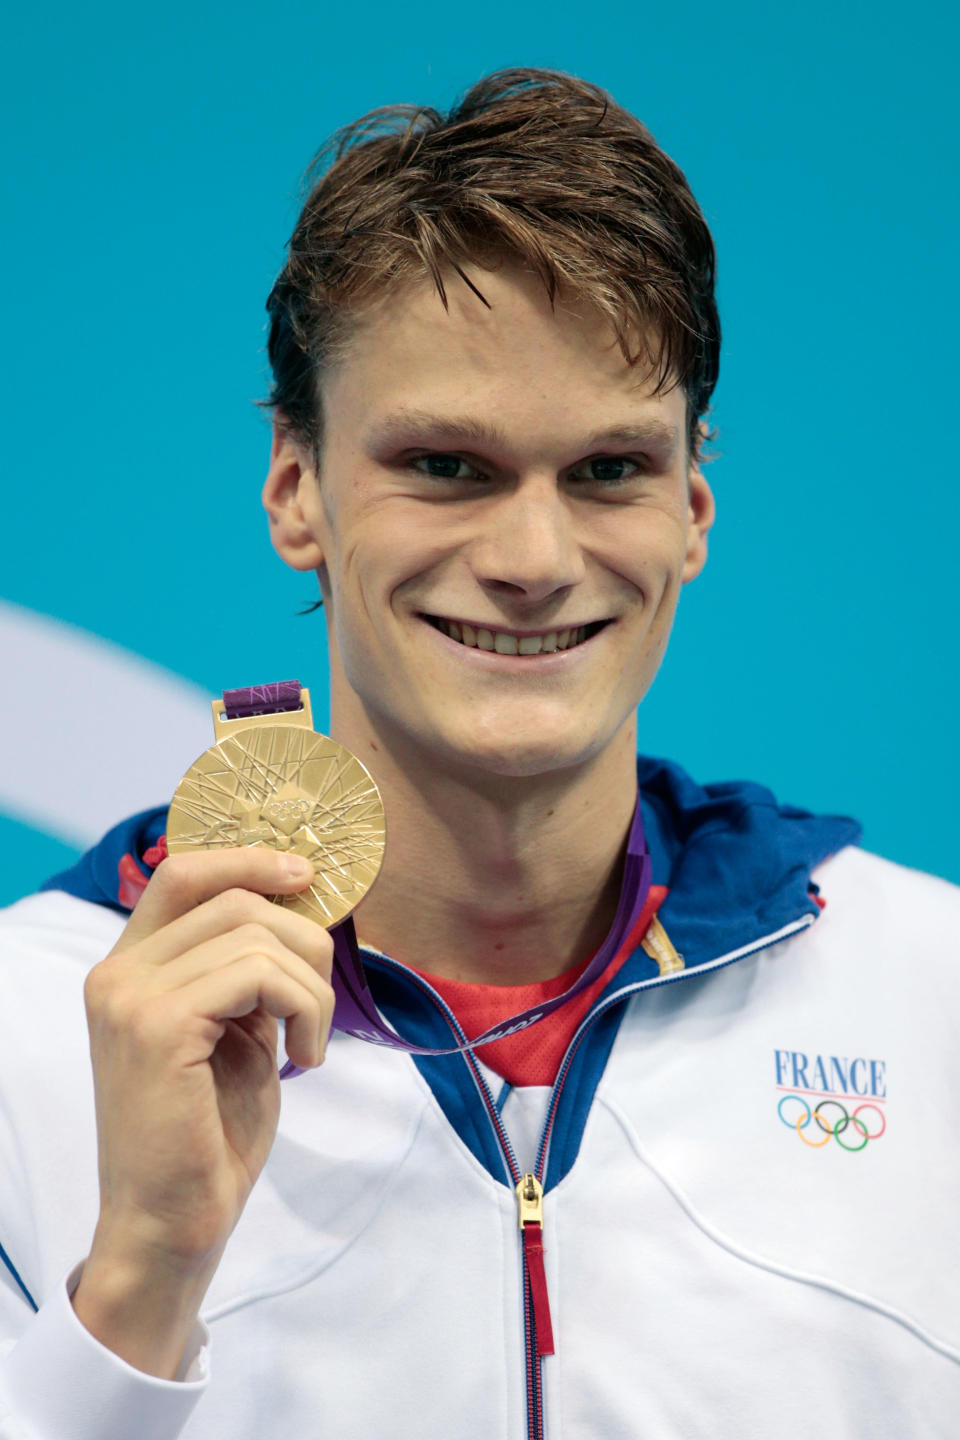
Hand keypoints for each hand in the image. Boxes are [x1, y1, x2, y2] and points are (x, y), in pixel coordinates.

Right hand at [72, 848, 332, 1374]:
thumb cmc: (207, 1133)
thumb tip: (300, 904)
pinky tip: (302, 1057)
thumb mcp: (233, 1030)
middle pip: (234, 897)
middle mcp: (117, 972)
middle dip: (304, 937)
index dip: (250, 858)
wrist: (171, 1225)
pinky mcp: (157, 1027)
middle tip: (319, 999)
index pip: (184, 871)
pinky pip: (258, 974)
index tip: (307, 875)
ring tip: (309, 1040)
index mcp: (128, 967)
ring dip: (310, 985)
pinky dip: (302, 1008)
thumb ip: (245, 969)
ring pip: (256, 934)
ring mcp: (131, 997)